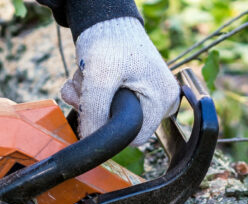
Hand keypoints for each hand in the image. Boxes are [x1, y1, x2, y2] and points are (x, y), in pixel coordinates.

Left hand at [61, 17, 179, 146]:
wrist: (107, 20)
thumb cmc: (110, 41)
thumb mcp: (99, 77)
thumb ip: (95, 112)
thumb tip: (90, 140)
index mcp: (163, 100)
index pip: (134, 137)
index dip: (108, 127)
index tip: (91, 108)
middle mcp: (163, 101)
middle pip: (121, 124)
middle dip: (95, 109)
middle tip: (83, 87)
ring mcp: (150, 95)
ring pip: (112, 114)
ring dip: (89, 100)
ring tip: (85, 77)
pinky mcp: (137, 89)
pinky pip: (111, 103)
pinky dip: (93, 93)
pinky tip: (88, 78)